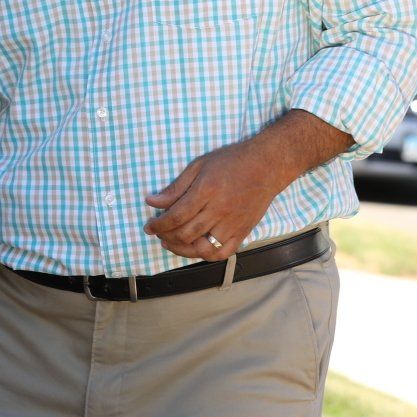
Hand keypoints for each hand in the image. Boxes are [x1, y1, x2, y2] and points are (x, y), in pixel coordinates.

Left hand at [143, 138, 289, 260]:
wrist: (267, 166)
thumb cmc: (231, 161)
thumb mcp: (198, 166)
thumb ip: (176, 187)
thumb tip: (152, 201)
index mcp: (207, 191)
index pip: (176, 216)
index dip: (159, 225)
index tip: (149, 227)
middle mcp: (220, 210)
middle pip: (186, 233)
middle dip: (166, 236)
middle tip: (158, 233)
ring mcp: (233, 224)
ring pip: (202, 248)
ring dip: (182, 250)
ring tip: (171, 243)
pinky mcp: (243, 232)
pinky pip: (222, 253)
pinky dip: (206, 255)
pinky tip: (195, 249)